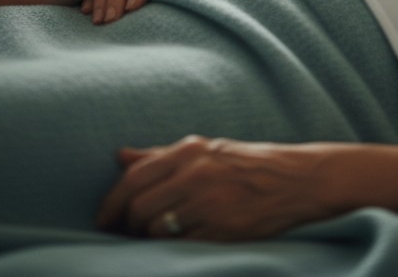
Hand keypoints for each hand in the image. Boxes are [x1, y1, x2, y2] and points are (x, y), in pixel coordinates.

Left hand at [97, 135, 330, 240]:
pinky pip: (182, 245)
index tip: (103, 219)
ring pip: (157, 229)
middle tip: (124, 234)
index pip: (134, 177)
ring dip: (147, 239)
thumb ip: (160, 155)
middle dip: (126, 226)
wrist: (294, 180)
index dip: (111, 202)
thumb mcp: (204, 149)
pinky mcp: (223, 230)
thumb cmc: (245, 164)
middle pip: (140, 206)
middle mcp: (196, 173)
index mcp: (189, 150)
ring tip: (149, 240)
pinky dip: (172, 247)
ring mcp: (209, 203)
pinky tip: (176, 244)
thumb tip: (120, 157)